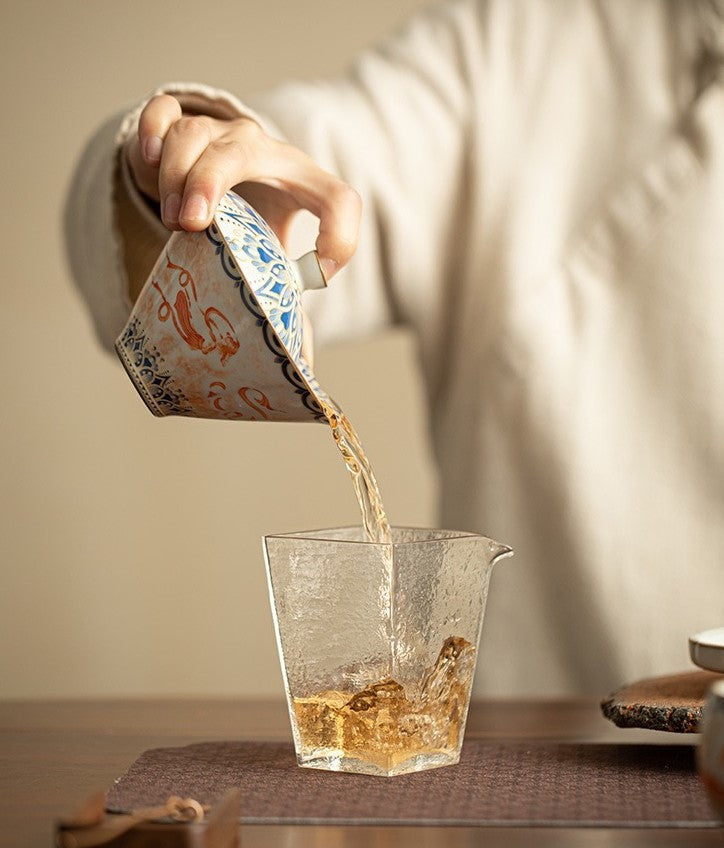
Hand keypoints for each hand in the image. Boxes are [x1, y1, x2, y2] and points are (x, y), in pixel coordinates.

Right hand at [125, 94, 361, 279]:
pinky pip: (164, 112)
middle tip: (192, 225)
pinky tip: (150, 159)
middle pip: (241, 149)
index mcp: (301, 183)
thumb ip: (286, 297)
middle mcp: (261, 149)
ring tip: (173, 219)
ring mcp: (218, 132)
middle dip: (210, 182)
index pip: (339, 200)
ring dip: (177, 173)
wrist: (213, 174)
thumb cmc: (252, 220)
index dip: (341, 236)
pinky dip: (152, 130)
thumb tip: (300, 361)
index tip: (320, 272)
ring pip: (194, 134)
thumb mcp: (273, 250)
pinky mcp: (179, 122)